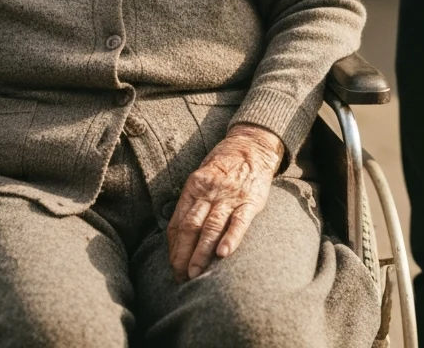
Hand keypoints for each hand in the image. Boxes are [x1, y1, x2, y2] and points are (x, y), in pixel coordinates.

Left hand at [166, 123, 283, 281]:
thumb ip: (192, 203)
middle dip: (183, 254)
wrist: (251, 145)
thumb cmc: (223, 165)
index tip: (173, 267)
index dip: (173, 248)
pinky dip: (231, 237)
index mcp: (193, 187)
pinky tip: (224, 253)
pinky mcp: (250, 200)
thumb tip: (177, 235)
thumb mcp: (202, 178)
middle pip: (191, 226)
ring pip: (211, 226)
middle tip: (180, 277)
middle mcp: (208, 192)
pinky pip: (239, 221)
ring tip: (195, 273)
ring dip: (201, 252)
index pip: (178, 222)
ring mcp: (229, 196)